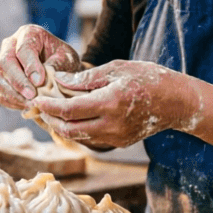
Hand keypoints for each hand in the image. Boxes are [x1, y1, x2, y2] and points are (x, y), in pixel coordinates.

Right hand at [0, 25, 81, 109]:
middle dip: (18, 81)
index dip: (30, 65)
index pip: (23, 48)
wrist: (61, 71)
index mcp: (28, 33)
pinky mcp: (2, 81)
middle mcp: (10, 46)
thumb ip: (56, 65)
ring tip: (31, 104)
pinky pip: (0, 93)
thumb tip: (40, 80)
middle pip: (5, 62)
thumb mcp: (67, 58)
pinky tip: (28, 106)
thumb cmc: (64, 60)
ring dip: (14, 95)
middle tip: (32, 96)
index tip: (40, 81)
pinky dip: (13, 102)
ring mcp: (3, 64)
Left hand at [32, 60, 202, 147]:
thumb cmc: (147, 78)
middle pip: (69, 130)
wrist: (177, 102)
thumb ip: (86, 77)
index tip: (36, 99)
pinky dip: (78, 130)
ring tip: (52, 113)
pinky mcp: (120, 143)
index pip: (68, 110)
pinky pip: (92, 139)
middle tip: (39, 108)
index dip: (48, 106)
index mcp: (109, 104)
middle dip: (50, 120)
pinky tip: (73, 118)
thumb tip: (59, 80)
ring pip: (79, 137)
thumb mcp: (116, 69)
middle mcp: (111, 125)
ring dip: (62, 127)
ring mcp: (116, 137)